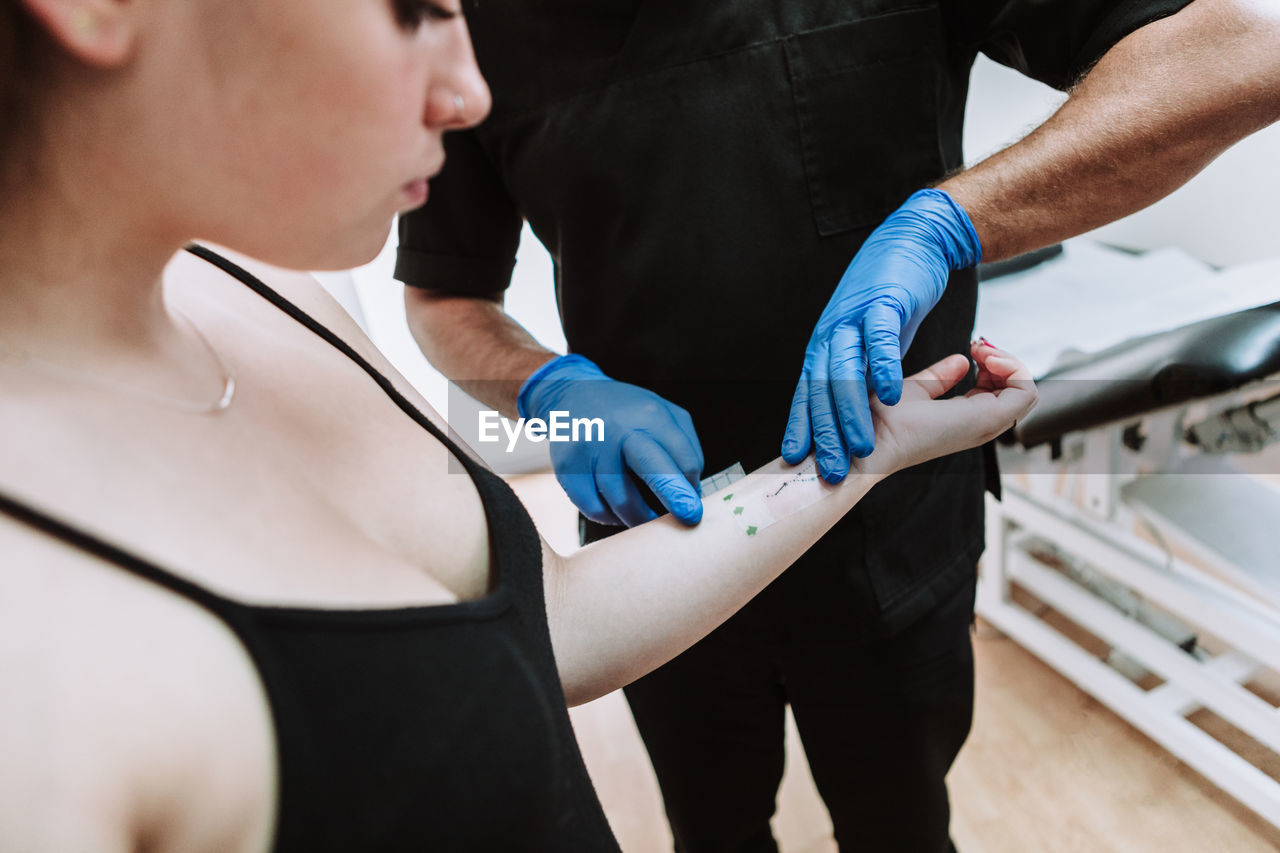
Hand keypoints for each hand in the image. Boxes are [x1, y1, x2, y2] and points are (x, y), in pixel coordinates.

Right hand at [518, 354, 704, 526]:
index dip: (691, 488)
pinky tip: (618, 513)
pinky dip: (610, 518)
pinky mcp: (567, 467)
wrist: (570, 394)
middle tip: (689, 519)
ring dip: (640, 519)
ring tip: (648, 521)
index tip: (693, 508)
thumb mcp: (663, 412)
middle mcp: (620, 430)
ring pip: (622, 502)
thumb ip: (685, 447)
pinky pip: (593, 509)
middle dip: (675, 498)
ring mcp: (591, 448)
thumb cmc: (628, 412)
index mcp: (651, 415)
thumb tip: (692, 492)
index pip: (684, 460)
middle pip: (653, 471)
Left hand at [782, 189, 981, 481]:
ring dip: (851, 410)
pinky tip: (891, 395)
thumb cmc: (889, 299)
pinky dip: (883, 367)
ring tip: (861, 445)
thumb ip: (858, 375)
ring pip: (845, 370)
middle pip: (822, 390)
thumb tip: (850, 414)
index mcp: (825, 347)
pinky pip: (880, 338)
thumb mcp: (867, 345)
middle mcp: (832, 334)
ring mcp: (855, 318)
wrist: (913, 242)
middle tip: (832, 470)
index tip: (797, 462)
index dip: (801, 427)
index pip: (807, 393)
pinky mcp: (884, 303)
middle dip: (825, 433)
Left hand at [857, 339, 1035, 477]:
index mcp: (966, 419)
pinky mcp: (987, 419)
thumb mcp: (916, 388)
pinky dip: (1013, 367)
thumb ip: (939, 376)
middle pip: (1018, 391)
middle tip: (978, 348)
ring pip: (1026, 391)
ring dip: (1009, 362)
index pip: (1003, 392)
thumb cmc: (880, 419)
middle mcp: (981, 425)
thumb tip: (962, 361)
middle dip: (1004, 360)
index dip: (994, 365)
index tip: (972, 349)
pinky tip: (986, 357)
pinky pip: (1025, 391)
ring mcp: (986, 424)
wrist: (868, 438)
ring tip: (981, 351)